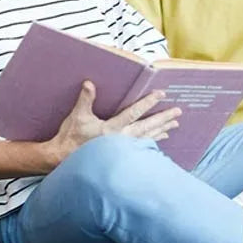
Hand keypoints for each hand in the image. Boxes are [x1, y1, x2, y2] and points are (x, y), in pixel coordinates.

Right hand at [44, 81, 181, 164]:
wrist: (64, 158)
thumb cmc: (71, 138)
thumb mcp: (77, 117)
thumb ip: (85, 100)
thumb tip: (89, 84)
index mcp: (111, 128)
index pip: (134, 113)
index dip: (148, 102)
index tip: (161, 94)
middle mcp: (120, 139)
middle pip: (146, 127)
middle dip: (163, 119)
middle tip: (178, 113)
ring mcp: (122, 148)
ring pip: (147, 138)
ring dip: (161, 131)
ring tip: (174, 126)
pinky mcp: (121, 154)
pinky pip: (141, 147)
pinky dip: (153, 142)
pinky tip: (160, 140)